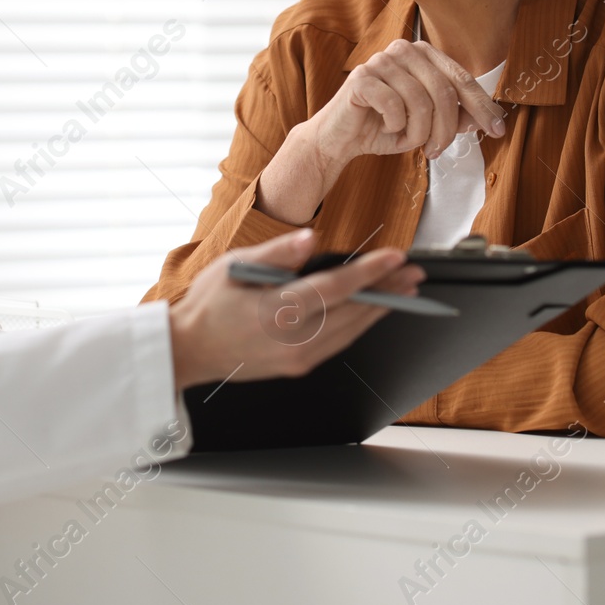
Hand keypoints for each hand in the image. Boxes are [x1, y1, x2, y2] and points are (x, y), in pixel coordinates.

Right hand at [168, 228, 424, 389]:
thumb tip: (310, 238)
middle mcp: (292, 340)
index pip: (335, 287)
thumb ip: (276, 252)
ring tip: (405, 291)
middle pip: (353, 311)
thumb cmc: (208, 305)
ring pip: (351, 331)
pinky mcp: (298, 367)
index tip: (396, 257)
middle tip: (415, 273)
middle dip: (389, 290)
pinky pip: (339, 343)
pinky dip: (360, 325)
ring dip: (381, 309)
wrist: (190, 349)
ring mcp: (297, 358)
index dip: (370, 271)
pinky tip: (372, 311)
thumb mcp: (233, 266)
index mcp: (276, 311)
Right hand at [314, 38, 505, 161]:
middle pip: (444, 92)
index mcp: (423, 54)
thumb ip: (454, 117)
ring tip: (409, 141)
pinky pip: (394, 106)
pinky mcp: (361, 77)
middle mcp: (404, 49)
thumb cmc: (383, 127)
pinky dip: (395, 127)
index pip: (462, 79)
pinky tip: (387, 128)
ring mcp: (381, 60)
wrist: (341, 139)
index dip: (482, 106)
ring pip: (420, 102)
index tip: (499, 130)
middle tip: (438, 151)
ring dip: (418, 132)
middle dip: (446, 129)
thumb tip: (484, 119)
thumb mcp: (426, 125)